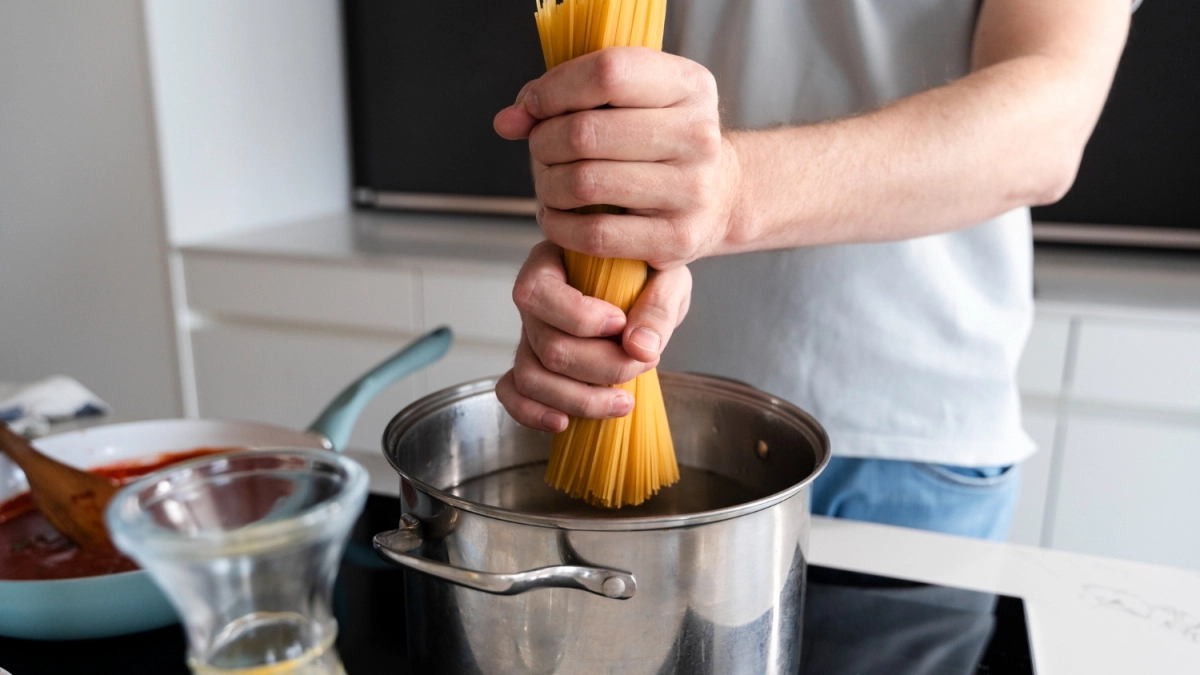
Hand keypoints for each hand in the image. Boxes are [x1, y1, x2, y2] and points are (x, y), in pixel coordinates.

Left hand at [494, 48, 741, 269]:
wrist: (721, 194)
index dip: (555, 89)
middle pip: (586, 132)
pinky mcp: (677, 239)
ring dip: (548, 185)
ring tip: (550, 183)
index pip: (607, 73)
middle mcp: (699, 136)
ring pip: (585, 183)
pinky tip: (557, 216)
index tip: (535, 106)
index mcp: (690, 86)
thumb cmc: (659, 141)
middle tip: (542, 150)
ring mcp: (691, 191)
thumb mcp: (631, 101)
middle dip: (544, 142)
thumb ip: (568, 97)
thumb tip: (509, 120)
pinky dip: (560, 226)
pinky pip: (595, 235)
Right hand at [495, 241, 691, 431]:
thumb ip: (658, 306)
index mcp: (552, 262)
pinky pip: (514, 393)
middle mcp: (535, 301)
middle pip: (546, 345)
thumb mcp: (667, 276)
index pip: (539, 291)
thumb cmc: (651, 274)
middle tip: (642, 363)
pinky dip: (533, 413)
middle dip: (599, 366)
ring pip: (531, 376)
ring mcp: (530, 335)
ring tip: (623, 402)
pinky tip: (564, 422)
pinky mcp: (533, 365)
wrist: (649, 290)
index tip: (621, 322)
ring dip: (579, 399)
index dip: (579, 316)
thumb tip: (640, 347)